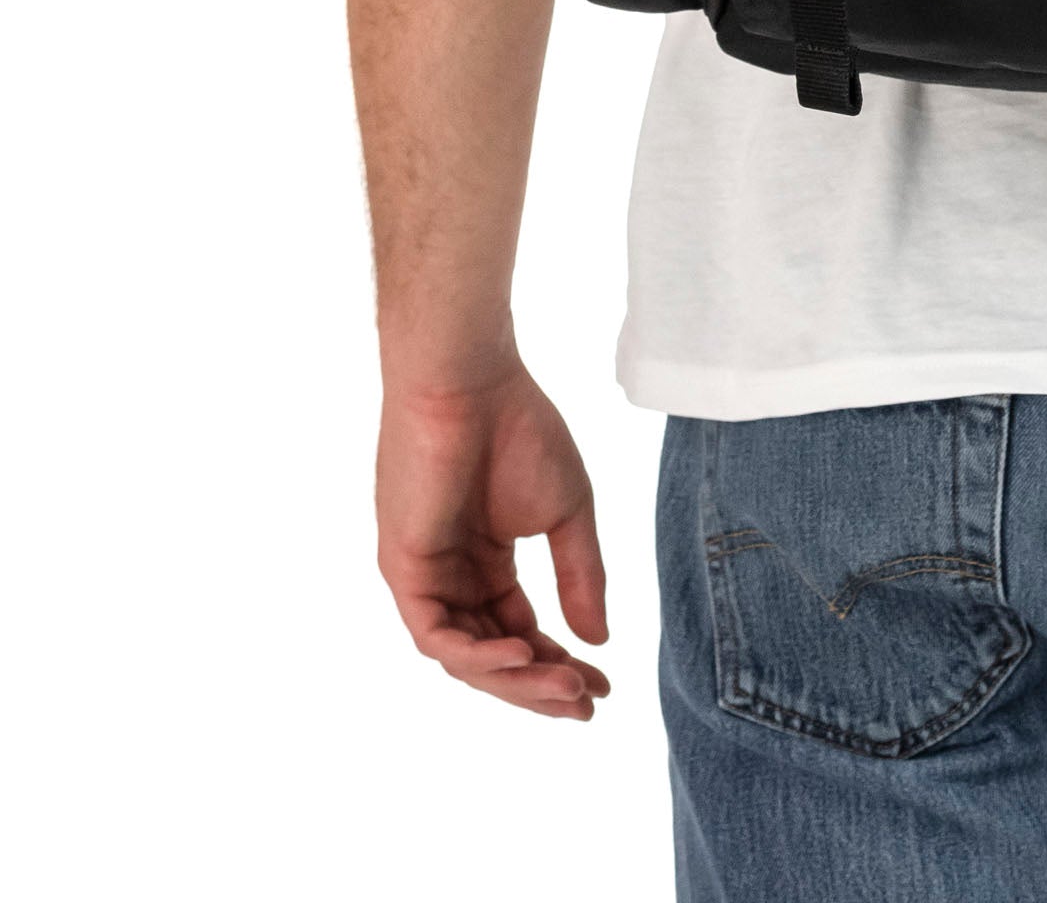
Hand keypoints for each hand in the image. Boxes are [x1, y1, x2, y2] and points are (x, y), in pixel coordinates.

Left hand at [376, 363, 610, 719]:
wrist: (472, 383)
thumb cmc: (519, 431)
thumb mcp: (566, 513)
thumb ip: (580, 576)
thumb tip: (599, 640)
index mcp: (485, 563)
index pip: (521, 632)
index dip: (561, 663)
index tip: (603, 687)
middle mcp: (451, 579)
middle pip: (494, 656)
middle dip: (540, 687)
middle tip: (586, 704)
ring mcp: (425, 579)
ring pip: (465, 657)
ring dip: (515, 679)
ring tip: (564, 686)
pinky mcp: (403, 571)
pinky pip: (436, 635)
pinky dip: (477, 653)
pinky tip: (522, 654)